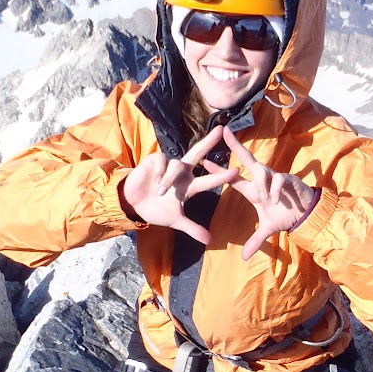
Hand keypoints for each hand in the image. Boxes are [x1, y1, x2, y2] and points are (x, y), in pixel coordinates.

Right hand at [121, 126, 239, 244]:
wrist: (134, 205)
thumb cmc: (157, 209)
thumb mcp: (176, 221)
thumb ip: (193, 229)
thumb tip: (210, 241)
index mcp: (190, 185)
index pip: (210, 179)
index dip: (223, 176)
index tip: (237, 171)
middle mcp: (182, 171)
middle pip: (198, 153)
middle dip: (209, 141)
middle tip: (221, 130)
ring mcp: (169, 164)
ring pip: (177, 165)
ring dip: (170, 179)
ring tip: (161, 191)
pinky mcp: (155, 160)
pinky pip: (162, 161)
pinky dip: (160, 172)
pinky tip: (155, 180)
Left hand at [223, 128, 317, 259]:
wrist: (307, 216)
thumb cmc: (286, 216)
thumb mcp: (268, 230)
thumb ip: (255, 241)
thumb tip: (244, 258)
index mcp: (254, 190)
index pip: (234, 178)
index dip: (220, 171)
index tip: (204, 162)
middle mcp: (263, 180)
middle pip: (247, 159)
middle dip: (236, 146)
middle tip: (225, 132)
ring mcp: (275, 178)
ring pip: (262, 170)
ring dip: (260, 182)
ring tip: (264, 198)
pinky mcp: (289, 180)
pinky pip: (279, 179)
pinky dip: (275, 189)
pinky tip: (276, 200)